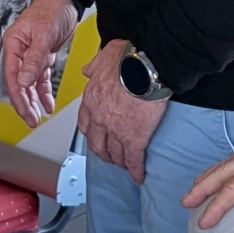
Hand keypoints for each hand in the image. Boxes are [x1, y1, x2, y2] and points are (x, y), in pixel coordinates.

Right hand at [0, 0, 79, 124]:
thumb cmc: (51, 9)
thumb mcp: (43, 35)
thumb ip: (34, 60)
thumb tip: (24, 81)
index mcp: (13, 44)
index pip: (11, 76)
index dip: (17, 96)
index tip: (25, 111)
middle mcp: (19, 51)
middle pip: (18, 83)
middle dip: (24, 103)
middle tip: (31, 120)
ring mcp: (30, 55)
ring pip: (28, 83)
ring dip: (33, 100)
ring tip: (38, 116)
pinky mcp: (42, 56)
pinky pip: (40, 78)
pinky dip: (43, 91)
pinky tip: (47, 103)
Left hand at [76, 43, 165, 184]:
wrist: (147, 66)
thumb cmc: (129, 58)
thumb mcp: (104, 56)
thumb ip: (94, 65)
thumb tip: (87, 69)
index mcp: (92, 99)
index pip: (86, 124)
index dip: (92, 134)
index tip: (98, 137)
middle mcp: (100, 118)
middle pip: (97, 144)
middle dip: (104, 153)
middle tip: (111, 156)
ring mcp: (116, 131)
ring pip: (115, 154)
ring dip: (119, 162)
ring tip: (125, 165)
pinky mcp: (135, 139)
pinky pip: (134, 160)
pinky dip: (136, 171)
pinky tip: (139, 176)